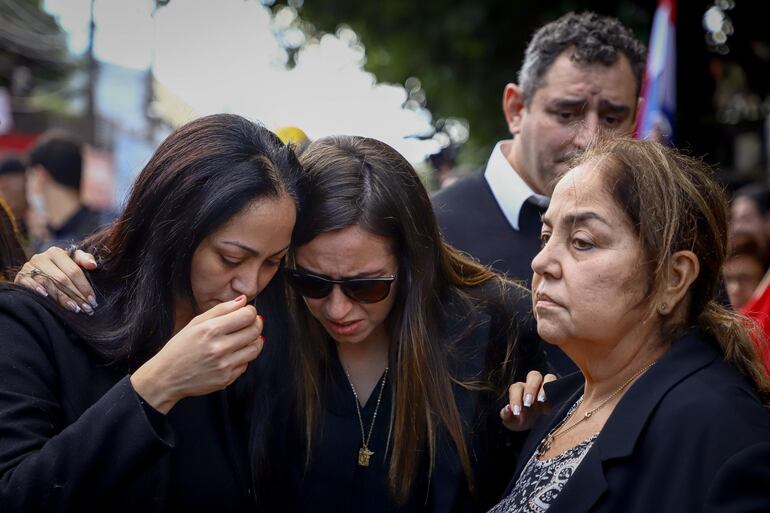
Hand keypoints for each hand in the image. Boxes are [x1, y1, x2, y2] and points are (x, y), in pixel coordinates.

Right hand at [14, 247, 97, 313]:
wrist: (37, 272)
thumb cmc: (60, 268)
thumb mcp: (73, 261)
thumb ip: (84, 259)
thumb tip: (93, 265)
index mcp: (56, 252)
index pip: (74, 271)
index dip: (84, 286)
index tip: (93, 300)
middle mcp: (41, 258)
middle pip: (62, 280)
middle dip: (76, 296)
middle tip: (86, 308)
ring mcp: (29, 267)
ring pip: (48, 284)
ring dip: (62, 298)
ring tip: (74, 309)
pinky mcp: (20, 277)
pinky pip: (29, 284)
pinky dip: (38, 290)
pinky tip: (47, 298)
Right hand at [130, 295, 263, 413]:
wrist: (167, 377)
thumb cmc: (179, 348)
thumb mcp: (195, 323)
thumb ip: (221, 310)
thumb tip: (243, 300)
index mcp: (210, 330)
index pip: (247, 316)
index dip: (251, 311)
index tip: (247, 312)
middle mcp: (219, 348)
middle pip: (254, 331)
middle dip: (255, 324)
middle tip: (249, 323)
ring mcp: (224, 365)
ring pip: (255, 348)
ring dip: (253, 341)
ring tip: (243, 338)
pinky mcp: (227, 379)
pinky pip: (246, 364)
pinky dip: (243, 357)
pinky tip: (232, 354)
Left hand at [500, 370, 556, 431]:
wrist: (535, 426)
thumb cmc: (522, 420)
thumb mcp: (512, 421)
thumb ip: (506, 416)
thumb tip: (507, 409)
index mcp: (519, 390)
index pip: (516, 388)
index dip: (515, 399)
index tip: (516, 412)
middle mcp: (533, 385)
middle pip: (533, 376)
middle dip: (531, 389)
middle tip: (528, 404)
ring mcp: (547, 387)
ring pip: (549, 377)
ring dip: (545, 388)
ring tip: (542, 401)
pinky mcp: (557, 393)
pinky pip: (560, 385)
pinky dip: (556, 391)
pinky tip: (553, 404)